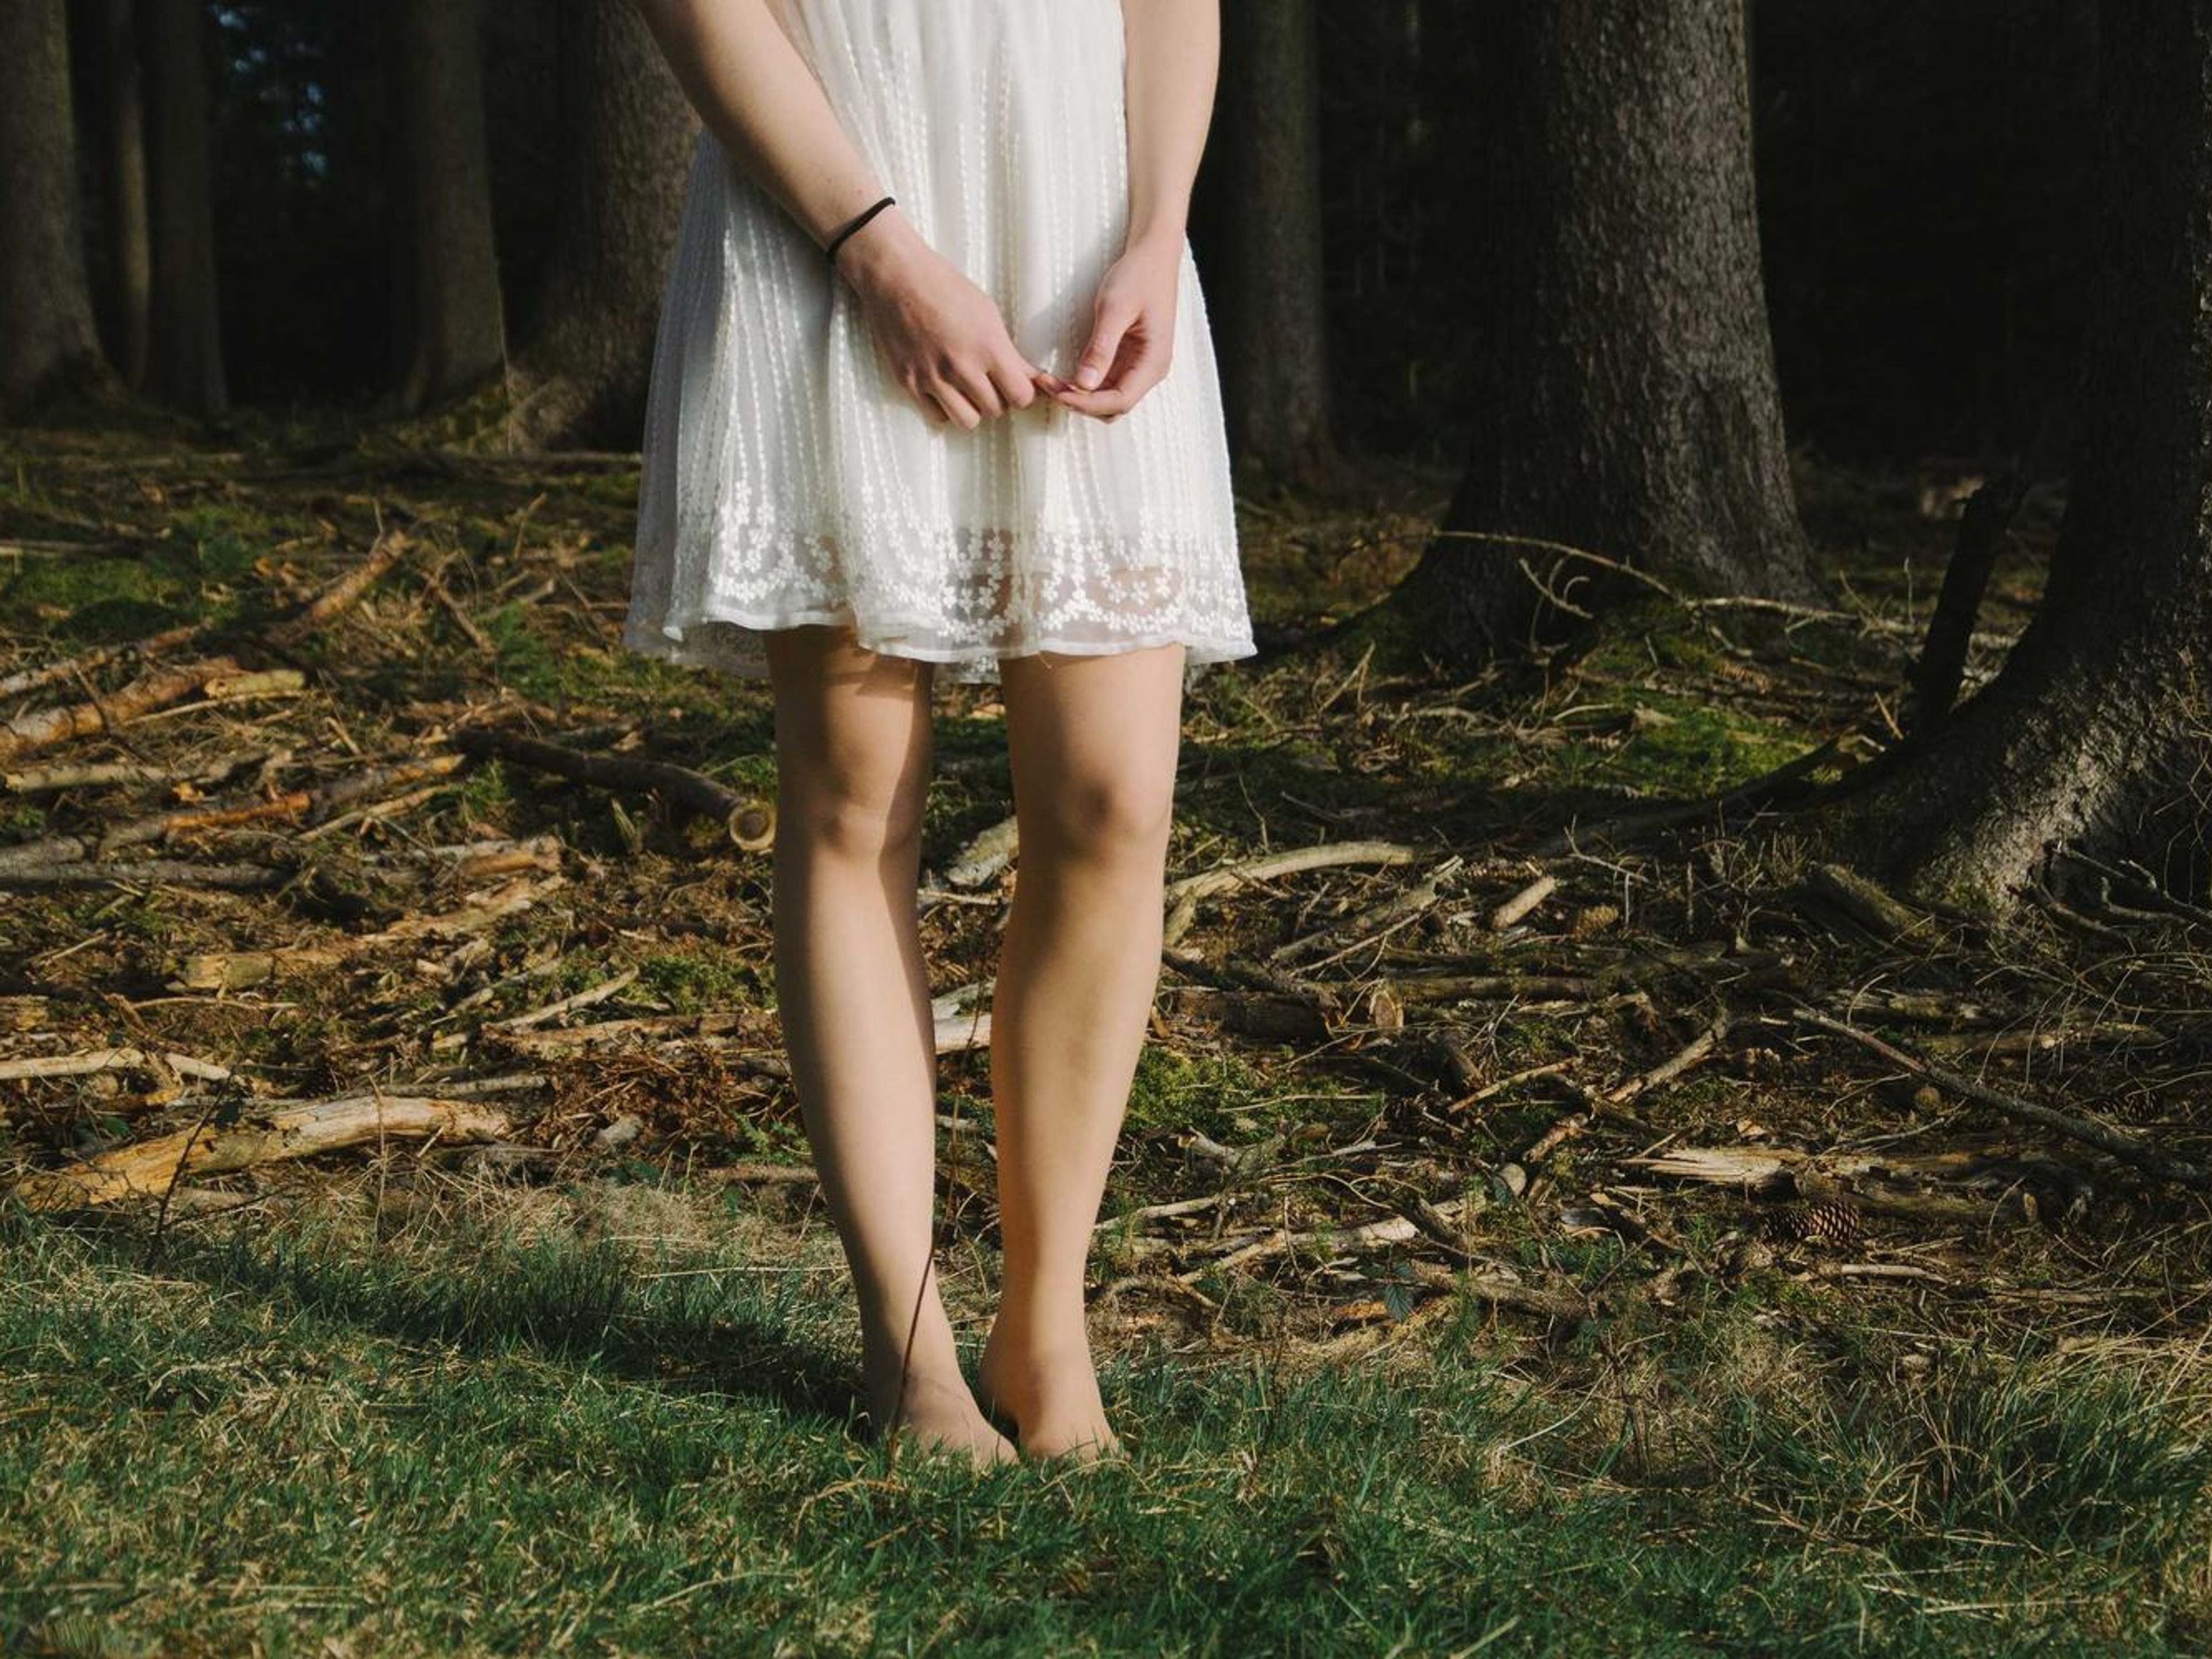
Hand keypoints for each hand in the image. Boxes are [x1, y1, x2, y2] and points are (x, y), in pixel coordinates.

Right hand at [836, 208, 1042, 429]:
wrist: (896, 277)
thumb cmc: (945, 287)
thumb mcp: (987, 313)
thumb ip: (1009, 352)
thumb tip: (1032, 379)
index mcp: (988, 347)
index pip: (1021, 396)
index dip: (1022, 392)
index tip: (1015, 383)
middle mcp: (962, 367)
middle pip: (996, 410)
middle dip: (998, 398)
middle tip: (989, 381)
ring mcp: (933, 378)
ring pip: (968, 421)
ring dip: (973, 408)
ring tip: (967, 389)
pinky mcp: (909, 383)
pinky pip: (937, 417)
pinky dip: (945, 409)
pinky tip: (944, 390)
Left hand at [1036, 234, 1180, 421]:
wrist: (1152, 256)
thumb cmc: (1139, 276)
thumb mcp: (1115, 308)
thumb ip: (1101, 347)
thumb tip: (1084, 384)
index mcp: (1153, 362)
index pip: (1120, 401)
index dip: (1087, 404)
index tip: (1057, 393)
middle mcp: (1149, 371)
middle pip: (1113, 407)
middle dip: (1080, 403)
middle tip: (1047, 386)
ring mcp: (1138, 367)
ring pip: (1107, 398)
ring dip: (1079, 396)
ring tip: (1050, 382)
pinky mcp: (1127, 359)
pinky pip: (1104, 382)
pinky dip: (1083, 384)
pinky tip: (1062, 375)